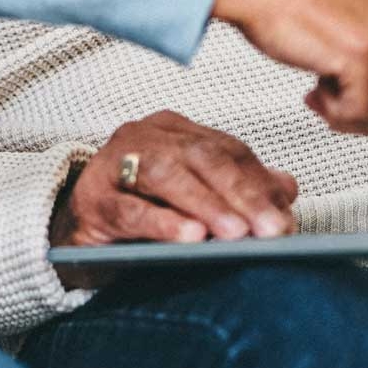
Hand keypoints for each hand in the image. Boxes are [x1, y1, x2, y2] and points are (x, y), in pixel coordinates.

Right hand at [50, 110, 296, 288]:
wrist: (80, 232)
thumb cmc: (141, 210)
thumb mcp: (194, 200)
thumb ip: (238, 188)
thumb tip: (287, 188)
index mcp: (173, 130)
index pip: (224, 149)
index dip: (258, 182)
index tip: (286, 218)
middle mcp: (143, 135)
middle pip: (200, 157)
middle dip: (241, 193)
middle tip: (272, 229)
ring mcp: (114, 162)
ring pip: (166, 174)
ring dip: (206, 204)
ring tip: (237, 233)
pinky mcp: (93, 198)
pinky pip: (131, 208)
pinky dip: (163, 222)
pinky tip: (190, 237)